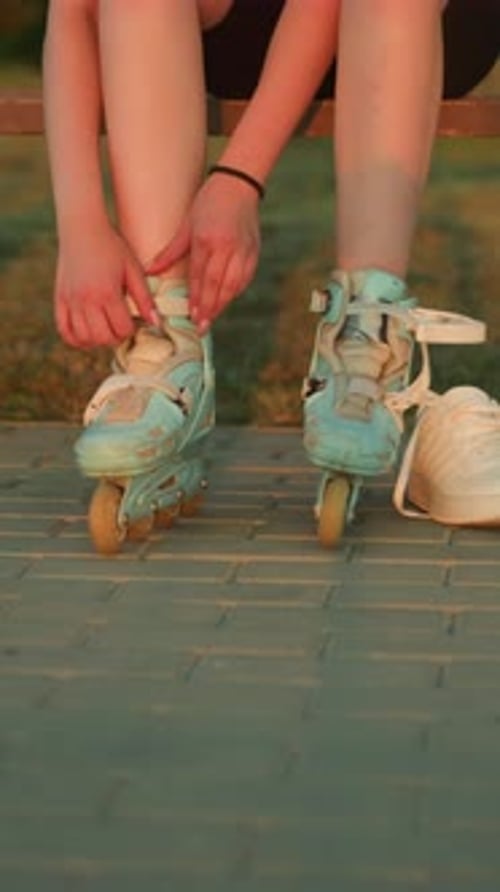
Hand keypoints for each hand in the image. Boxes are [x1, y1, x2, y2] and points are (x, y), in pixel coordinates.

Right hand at [54, 222, 159, 347]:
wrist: (82, 229)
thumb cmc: (112, 248)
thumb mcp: (133, 270)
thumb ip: (145, 298)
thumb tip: (156, 323)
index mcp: (108, 293)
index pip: (122, 329)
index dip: (132, 329)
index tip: (133, 319)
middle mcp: (87, 300)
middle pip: (103, 338)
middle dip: (116, 337)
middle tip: (120, 326)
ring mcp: (70, 301)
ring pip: (84, 338)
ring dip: (97, 340)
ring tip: (105, 329)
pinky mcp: (59, 299)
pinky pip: (64, 331)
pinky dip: (76, 338)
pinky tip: (87, 333)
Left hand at [146, 174, 260, 332]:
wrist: (238, 185)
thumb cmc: (208, 203)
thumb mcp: (186, 225)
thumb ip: (170, 252)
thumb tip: (150, 271)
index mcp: (207, 239)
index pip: (201, 275)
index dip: (197, 298)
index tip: (192, 316)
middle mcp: (227, 247)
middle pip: (218, 285)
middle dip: (209, 308)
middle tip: (201, 326)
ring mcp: (243, 251)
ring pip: (233, 285)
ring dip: (222, 304)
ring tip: (211, 318)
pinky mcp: (254, 252)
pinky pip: (244, 279)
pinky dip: (235, 292)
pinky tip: (225, 301)